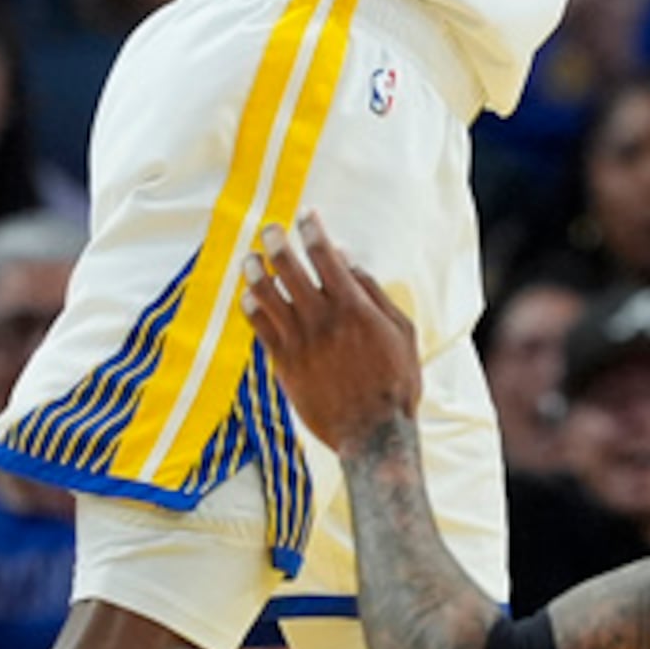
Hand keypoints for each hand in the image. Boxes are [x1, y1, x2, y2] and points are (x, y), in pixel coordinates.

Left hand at [241, 216, 424, 448]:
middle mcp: (322, 320)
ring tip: (249, 261)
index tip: (306, 216)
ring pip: (266, 297)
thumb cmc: (395, 382)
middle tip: (268, 230)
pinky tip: (248, 298)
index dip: (313, 231)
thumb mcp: (402, 332)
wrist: (373, 432)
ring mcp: (299, 343)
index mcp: (353, 307)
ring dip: (255, 273)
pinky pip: (260, 329)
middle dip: (276, 243)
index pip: (325, 257)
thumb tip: (349, 264)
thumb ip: (374, 295)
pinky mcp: (284, 365)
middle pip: (288, 269)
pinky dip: (252, 309)